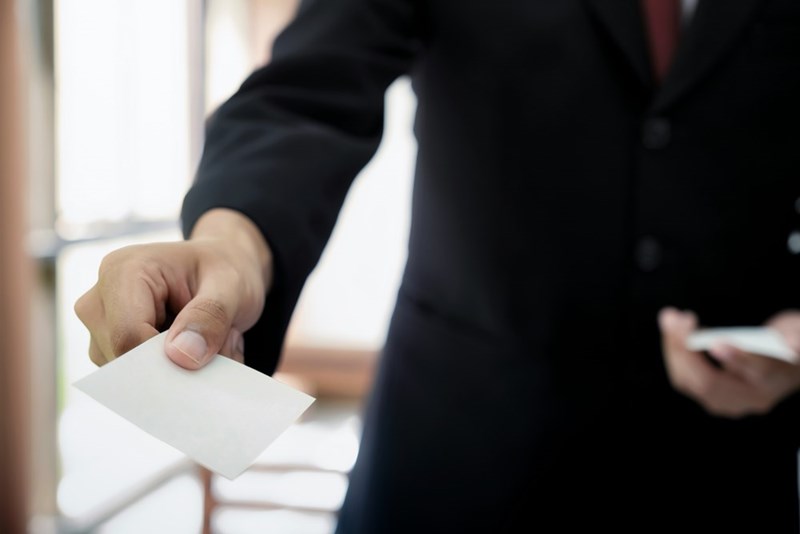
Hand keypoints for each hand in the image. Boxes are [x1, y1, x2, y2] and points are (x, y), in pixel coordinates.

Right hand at [75, 209, 272, 368]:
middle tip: (220, 340)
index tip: (205, 360)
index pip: (127, 337)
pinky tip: (196, 348)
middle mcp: (100, 300)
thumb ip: (211, 316)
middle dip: (177, 364)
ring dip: (180, 369)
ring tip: (211, 339)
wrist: (223, 268)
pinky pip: (140, 380)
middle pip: (125, 361)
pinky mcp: (110, 349)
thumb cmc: (222, 269)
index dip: (165, 361)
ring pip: (133, 377)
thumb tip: (182, 355)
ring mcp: (100, 328)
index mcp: (122, 272)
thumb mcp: (231, 285)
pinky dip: (175, 372)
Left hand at [659, 307, 799, 417]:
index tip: (717, 344)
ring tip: (671, 317)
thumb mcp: (795, 333)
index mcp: (775, 381)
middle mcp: (750, 398)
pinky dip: (674, 351)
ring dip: (674, 348)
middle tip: (677, 319)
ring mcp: (728, 400)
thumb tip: (791, 345)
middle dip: (686, 350)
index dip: (736, 358)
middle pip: (710, 384)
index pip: (756, 374)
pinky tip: (672, 325)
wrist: (787, 361)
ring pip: (689, 381)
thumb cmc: (791, 341)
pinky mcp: (710, 392)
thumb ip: (793, 338)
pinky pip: (684, 377)